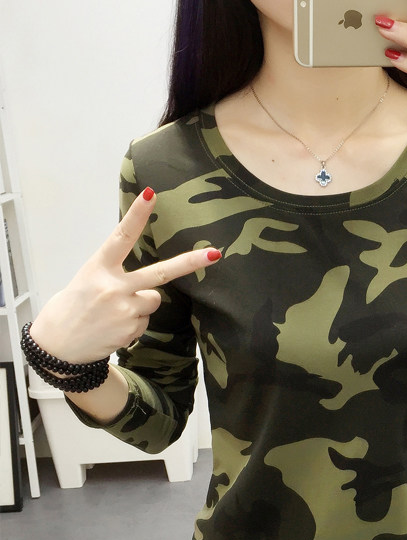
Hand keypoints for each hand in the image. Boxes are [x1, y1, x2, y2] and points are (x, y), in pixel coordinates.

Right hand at [30, 188, 219, 363]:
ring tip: (115, 312)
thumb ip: (116, 274)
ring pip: (154, 299)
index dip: (137, 214)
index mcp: (98, 267)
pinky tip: (114, 327)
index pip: (121, 236)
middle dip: (190, 263)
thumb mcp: (89, 279)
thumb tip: (150, 282)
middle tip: (215, 254)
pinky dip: (134, 323)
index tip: (150, 194)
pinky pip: (146, 320)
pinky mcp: (131, 329)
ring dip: (141, 304)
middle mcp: (113, 286)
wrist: (59, 344)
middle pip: (160, 272)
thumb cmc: (75, 306)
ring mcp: (124, 309)